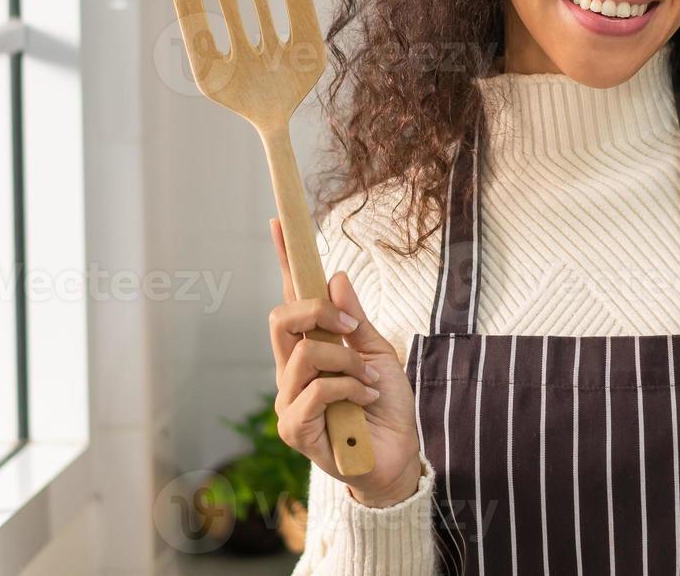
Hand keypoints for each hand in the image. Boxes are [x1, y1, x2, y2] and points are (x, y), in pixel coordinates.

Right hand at [268, 218, 423, 506]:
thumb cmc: (385, 406)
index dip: (284, 261)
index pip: (290, 299)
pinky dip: (348, 387)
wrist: (399, 457)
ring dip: (345, 361)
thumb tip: (336, 277)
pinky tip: (364, 399)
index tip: (280, 222)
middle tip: (351, 328)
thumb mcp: (378, 353)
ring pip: (302, 354)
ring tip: (368, 379)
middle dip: (317, 312)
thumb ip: (355, 320)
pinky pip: (317, 390)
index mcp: (309, 349)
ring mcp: (289, 400)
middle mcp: (291, 372)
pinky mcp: (295, 429)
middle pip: (280, 319)